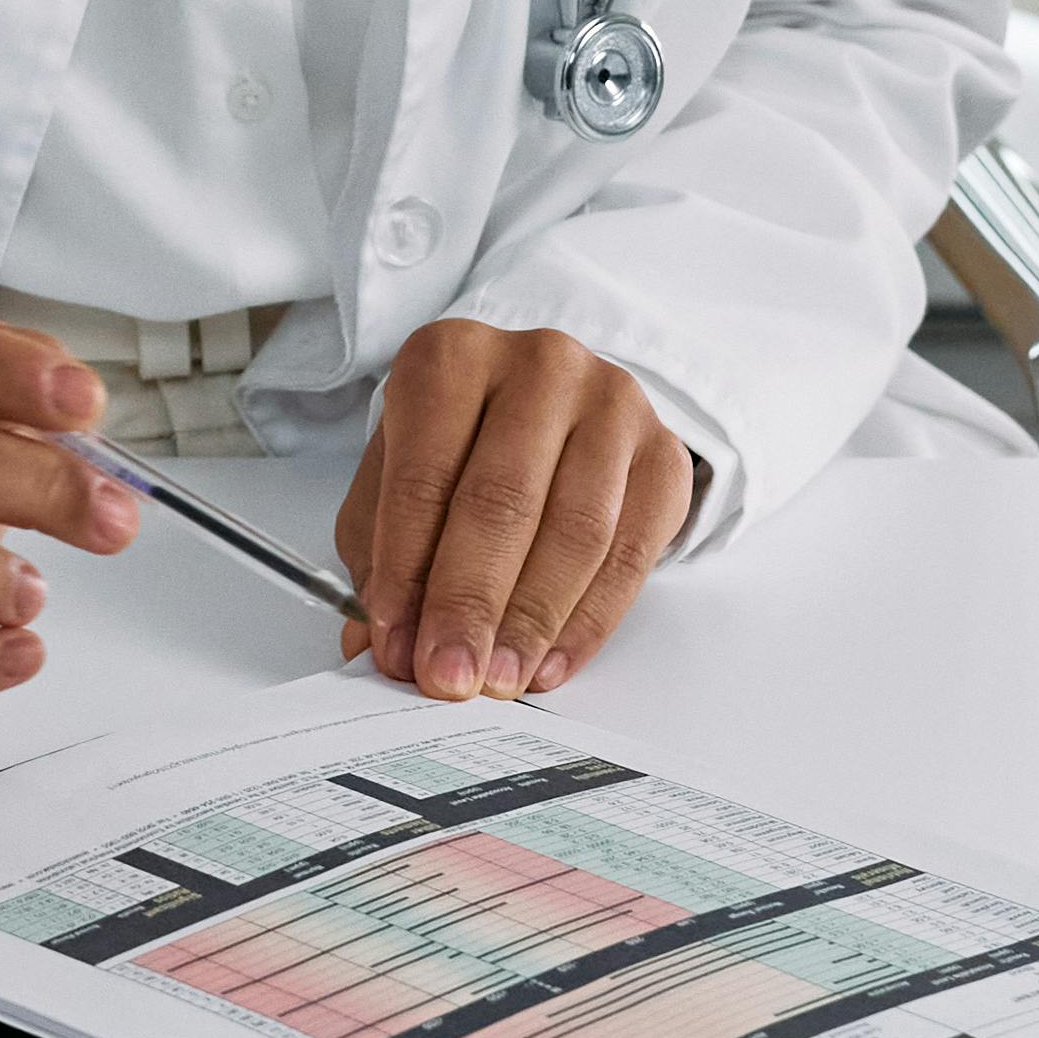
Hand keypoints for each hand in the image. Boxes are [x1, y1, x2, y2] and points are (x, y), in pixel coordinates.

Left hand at [334, 321, 699, 702]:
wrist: (552, 409)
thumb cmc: (459, 447)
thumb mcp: (398, 484)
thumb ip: (381, 560)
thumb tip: (375, 650)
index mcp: (452, 357)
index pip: (425, 473)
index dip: (407, 569)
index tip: (395, 645)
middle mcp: (538, 365)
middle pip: (504, 500)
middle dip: (471, 603)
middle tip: (449, 677)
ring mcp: (611, 403)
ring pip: (577, 529)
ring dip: (532, 620)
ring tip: (499, 680)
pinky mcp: (663, 452)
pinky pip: (633, 552)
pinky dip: (588, 621)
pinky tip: (550, 662)